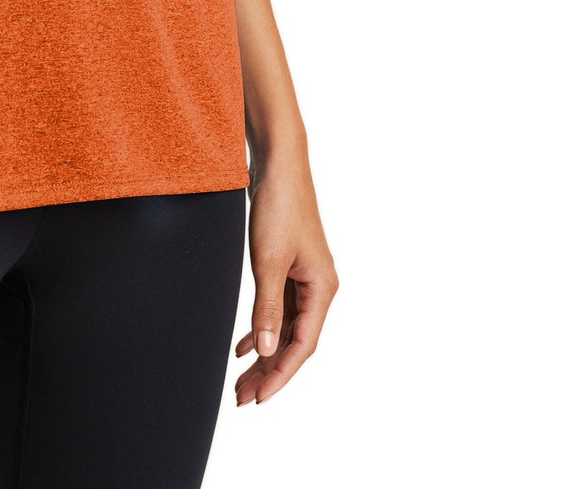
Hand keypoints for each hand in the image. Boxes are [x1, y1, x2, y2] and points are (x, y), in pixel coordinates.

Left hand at [234, 154, 337, 405]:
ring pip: (285, 326)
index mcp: (323, 288)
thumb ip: (267, 307)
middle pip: (294, 340)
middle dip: (269, 371)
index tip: (259, 399)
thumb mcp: (268, 260)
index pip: (303, 345)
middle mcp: (320, 287)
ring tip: (240, 379)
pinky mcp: (291, 266)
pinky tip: (244, 346)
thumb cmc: (279, 207)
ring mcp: (306, 277)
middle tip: (241, 397)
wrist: (279, 164)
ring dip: (264, 352)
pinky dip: (262, 327)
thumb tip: (267, 350)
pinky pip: (279, 308)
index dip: (281, 374)